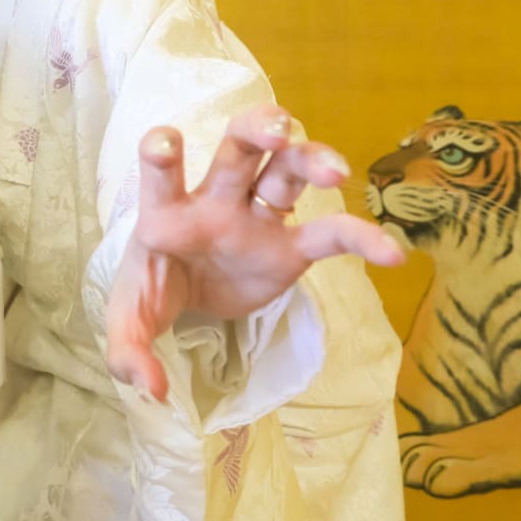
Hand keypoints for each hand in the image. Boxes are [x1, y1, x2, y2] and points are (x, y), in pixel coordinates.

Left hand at [103, 104, 403, 399]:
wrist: (185, 301)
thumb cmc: (154, 292)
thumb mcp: (130, 325)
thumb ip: (129, 353)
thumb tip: (151, 389)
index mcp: (167, 211)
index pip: (162, 170)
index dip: (164, 151)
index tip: (168, 142)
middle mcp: (215, 201)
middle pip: (238, 148)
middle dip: (257, 130)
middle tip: (277, 131)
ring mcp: (256, 218)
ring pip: (288, 170)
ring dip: (312, 157)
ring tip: (335, 171)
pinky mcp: (291, 247)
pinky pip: (332, 234)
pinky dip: (362, 237)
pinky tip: (391, 254)